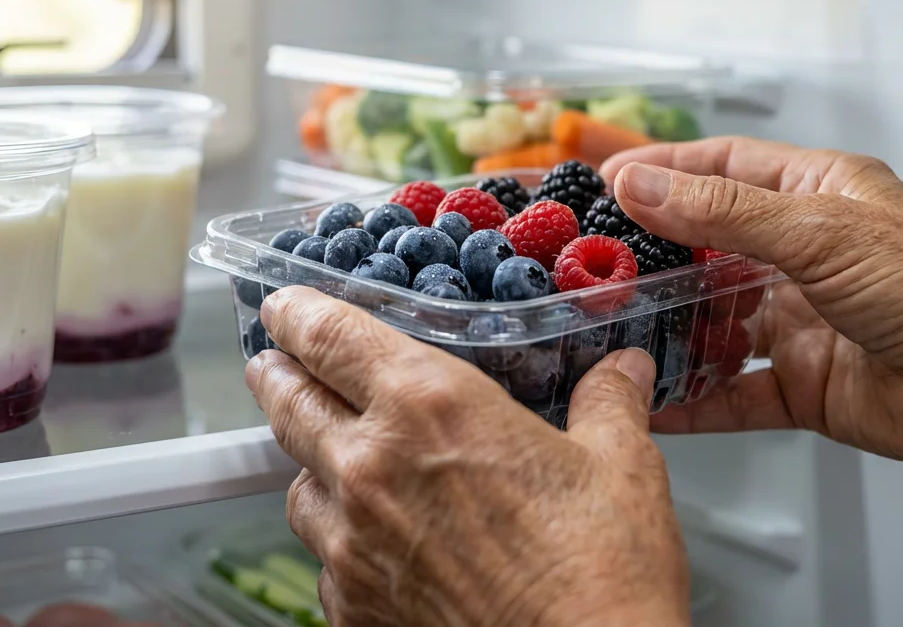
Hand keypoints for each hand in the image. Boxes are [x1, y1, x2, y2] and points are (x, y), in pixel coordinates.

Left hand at [246, 288, 690, 626]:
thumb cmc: (601, 575)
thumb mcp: (621, 465)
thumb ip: (609, 403)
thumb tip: (624, 371)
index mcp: (429, 407)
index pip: (327, 337)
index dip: (296, 313)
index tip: (285, 306)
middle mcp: (372, 467)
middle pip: (287, 402)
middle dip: (279, 374)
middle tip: (279, 363)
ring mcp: (353, 544)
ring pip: (297, 485)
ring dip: (310, 462)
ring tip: (339, 458)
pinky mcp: (353, 607)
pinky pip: (322, 560)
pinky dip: (339, 541)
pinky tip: (377, 541)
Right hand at [600, 137, 902, 473]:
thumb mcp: (819, 231)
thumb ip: (722, 211)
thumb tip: (643, 185)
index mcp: (818, 195)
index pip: (723, 167)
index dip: (663, 171)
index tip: (605, 183)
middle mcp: (806, 254)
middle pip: (709, 246)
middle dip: (653, 255)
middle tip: (593, 263)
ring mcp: (802, 321)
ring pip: (714, 323)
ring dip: (668, 328)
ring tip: (611, 330)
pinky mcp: (803, 383)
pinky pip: (733, 393)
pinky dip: (693, 400)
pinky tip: (654, 403)